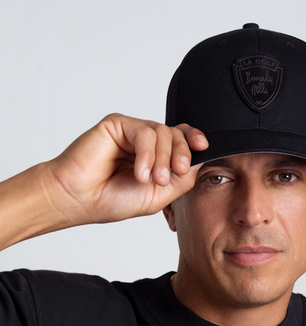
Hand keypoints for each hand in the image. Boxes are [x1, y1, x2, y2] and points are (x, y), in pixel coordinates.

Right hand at [44, 114, 208, 225]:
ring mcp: (131, 132)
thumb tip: (201, 160)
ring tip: (152, 180)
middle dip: (181, 153)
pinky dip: (146, 153)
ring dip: (162, 158)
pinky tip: (139, 172)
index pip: (181, 140)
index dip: (194, 140)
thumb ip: (181, 179)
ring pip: (163, 132)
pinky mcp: (117, 124)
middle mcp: (144, 142)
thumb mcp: (158, 196)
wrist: (80, 199)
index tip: (203, 147)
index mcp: (156, 157)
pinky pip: (143, 131)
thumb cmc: (112, 200)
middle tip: (173, 174)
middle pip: (176, 134)